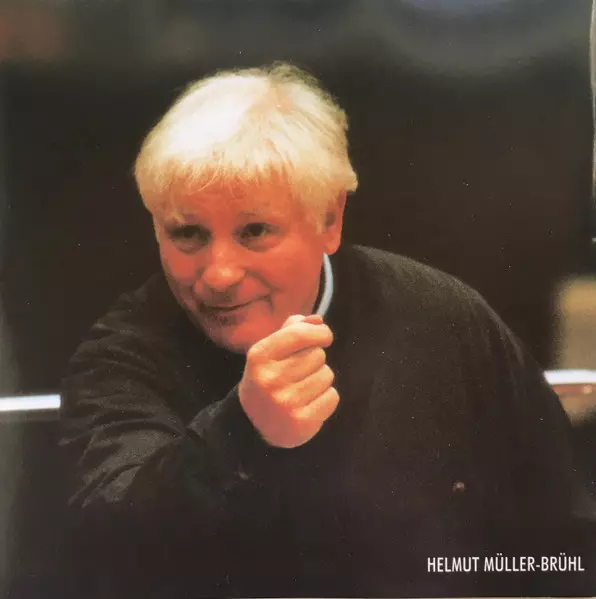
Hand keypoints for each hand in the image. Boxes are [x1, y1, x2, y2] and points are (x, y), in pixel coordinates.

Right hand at [238, 314, 339, 447]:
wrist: (253, 425)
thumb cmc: (267, 378)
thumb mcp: (270, 351)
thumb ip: (292, 330)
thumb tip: (317, 320)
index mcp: (260, 356)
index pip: (298, 334)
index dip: (318, 332)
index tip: (324, 336)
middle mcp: (270, 379)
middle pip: (317, 354)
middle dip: (315, 359)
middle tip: (300, 371)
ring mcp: (285, 401)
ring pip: (327, 375)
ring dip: (321, 378)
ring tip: (303, 387)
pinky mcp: (301, 421)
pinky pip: (332, 396)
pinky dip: (326, 397)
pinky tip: (309, 402)